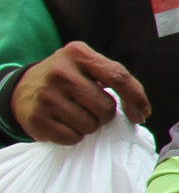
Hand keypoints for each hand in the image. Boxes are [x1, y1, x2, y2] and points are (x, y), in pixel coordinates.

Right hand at [12, 43, 147, 143]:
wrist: (22, 89)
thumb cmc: (68, 79)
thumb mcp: (87, 66)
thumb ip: (115, 78)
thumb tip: (141, 110)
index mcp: (79, 54)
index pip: (119, 77)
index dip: (136, 98)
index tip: (142, 114)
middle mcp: (60, 72)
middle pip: (106, 107)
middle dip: (105, 114)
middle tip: (91, 108)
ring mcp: (46, 96)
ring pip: (90, 125)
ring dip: (89, 126)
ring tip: (76, 114)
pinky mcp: (37, 118)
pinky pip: (72, 138)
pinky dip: (74, 136)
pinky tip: (64, 123)